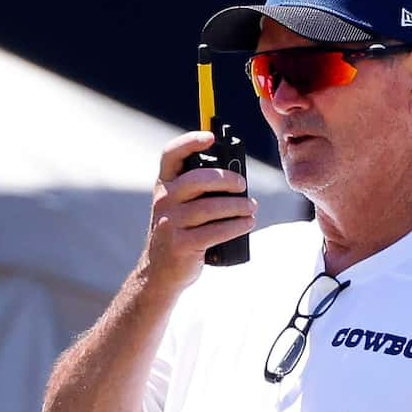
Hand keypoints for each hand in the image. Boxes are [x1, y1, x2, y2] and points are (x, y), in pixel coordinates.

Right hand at [139, 131, 256, 295]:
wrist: (160, 273)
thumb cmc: (179, 232)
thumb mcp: (180, 206)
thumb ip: (198, 189)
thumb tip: (236, 177)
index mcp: (164, 185)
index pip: (171, 154)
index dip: (190, 142)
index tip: (211, 138)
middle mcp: (163, 201)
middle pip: (198, 179)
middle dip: (226, 180)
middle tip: (242, 186)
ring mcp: (169, 224)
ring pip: (211, 207)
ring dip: (237, 207)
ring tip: (251, 208)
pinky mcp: (180, 245)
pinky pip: (215, 231)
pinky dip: (236, 226)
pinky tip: (246, 224)